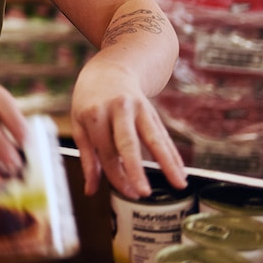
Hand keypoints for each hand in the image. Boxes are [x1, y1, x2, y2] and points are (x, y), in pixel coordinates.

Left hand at [70, 60, 187, 198]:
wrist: (110, 69)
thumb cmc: (90, 100)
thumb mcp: (80, 124)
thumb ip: (87, 157)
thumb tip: (91, 190)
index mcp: (94, 114)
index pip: (105, 151)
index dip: (116, 174)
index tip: (127, 192)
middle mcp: (117, 110)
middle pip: (127, 142)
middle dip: (135, 169)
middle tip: (144, 192)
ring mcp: (137, 109)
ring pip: (154, 137)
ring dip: (167, 162)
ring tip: (178, 184)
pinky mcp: (152, 111)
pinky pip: (164, 135)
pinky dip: (173, 154)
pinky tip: (181, 171)